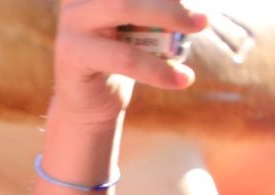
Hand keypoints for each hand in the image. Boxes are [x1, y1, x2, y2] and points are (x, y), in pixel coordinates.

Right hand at [52, 0, 203, 122]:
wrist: (88, 104)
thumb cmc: (122, 56)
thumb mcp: (141, 20)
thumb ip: (155, 2)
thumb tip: (188, 0)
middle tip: (203, 12)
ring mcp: (71, 22)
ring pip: (125, 6)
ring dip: (171, 14)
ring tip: (199, 27)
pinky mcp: (73, 55)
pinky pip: (126, 57)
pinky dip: (159, 69)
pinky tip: (183, 78)